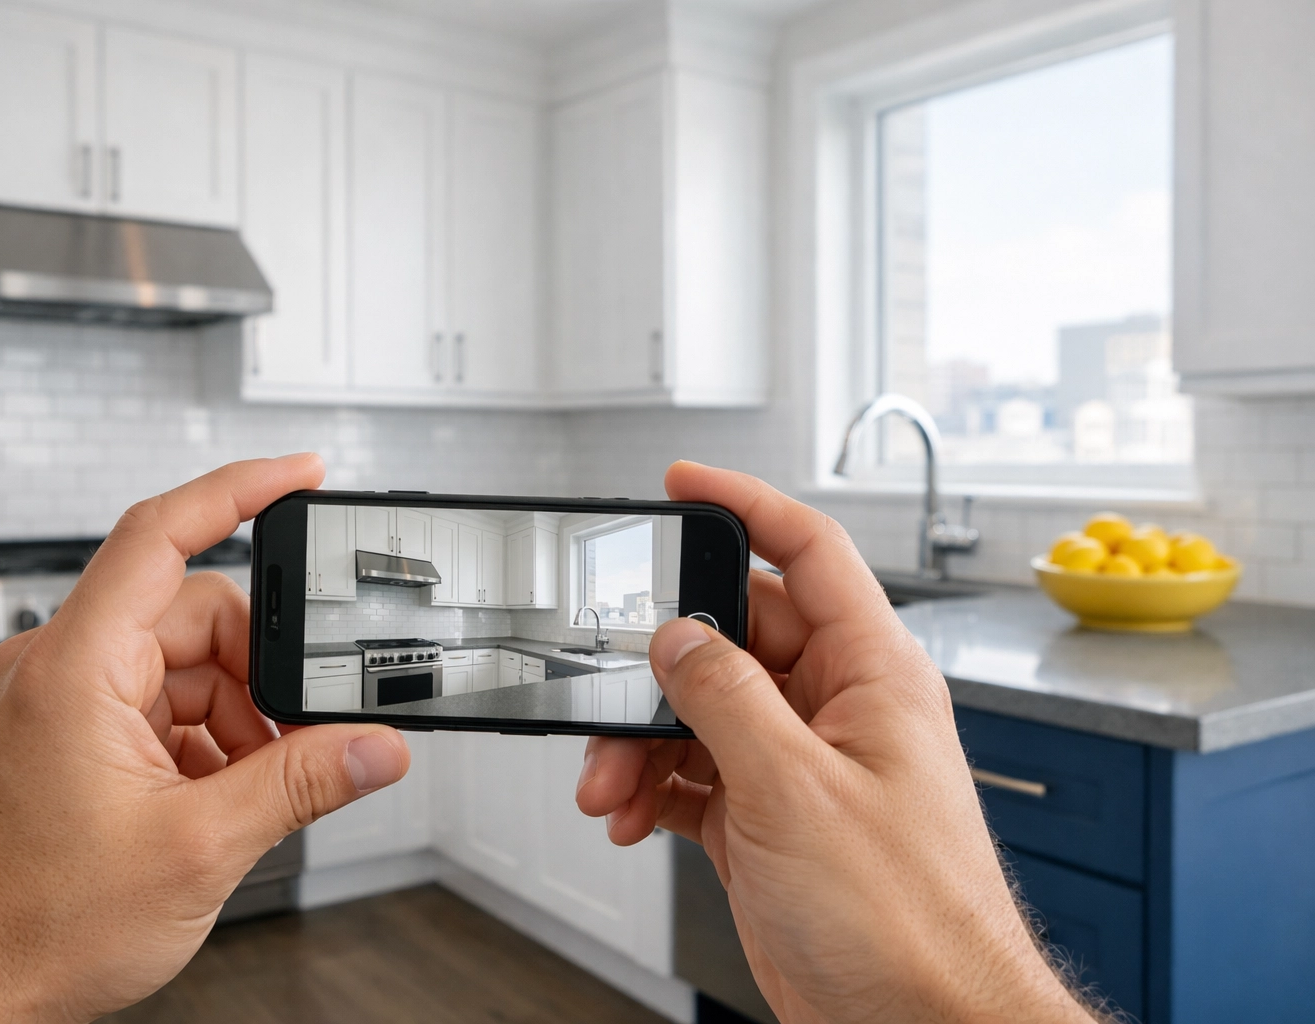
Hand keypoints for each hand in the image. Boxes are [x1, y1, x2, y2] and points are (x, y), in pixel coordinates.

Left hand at [0, 454, 409, 1023]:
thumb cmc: (28, 928)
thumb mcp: (198, 850)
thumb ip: (302, 785)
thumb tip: (375, 748)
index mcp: (75, 669)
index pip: (161, 533)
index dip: (241, 489)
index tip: (303, 475)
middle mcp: (54, 668)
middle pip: (192, 617)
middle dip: (257, 678)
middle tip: (294, 744)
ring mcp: (51, 701)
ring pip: (178, 667)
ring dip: (231, 721)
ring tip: (240, 796)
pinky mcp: (55, 735)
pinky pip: (149, 705)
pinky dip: (195, 742)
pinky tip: (211, 801)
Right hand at [576, 462, 1093, 1023]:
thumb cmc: (908, 922)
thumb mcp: (796, 790)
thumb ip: (728, 698)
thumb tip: (678, 639)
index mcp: (873, 674)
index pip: (809, 552)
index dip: (745, 504)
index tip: (683, 483)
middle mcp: (839, 709)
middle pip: (735, 637)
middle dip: (662, 664)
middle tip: (609, 687)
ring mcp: (804, 765)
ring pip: (704, 712)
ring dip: (644, 741)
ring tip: (610, 783)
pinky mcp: (771, 819)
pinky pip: (698, 774)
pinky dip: (655, 787)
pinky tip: (631, 812)